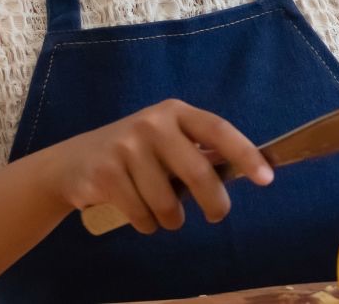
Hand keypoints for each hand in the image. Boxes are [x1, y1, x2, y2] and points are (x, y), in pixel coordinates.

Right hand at [34, 98, 270, 234]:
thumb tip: (247, 169)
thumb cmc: (134, 155)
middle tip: (218, 215)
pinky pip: (142, 214)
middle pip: (197, 172)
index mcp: (175, 113)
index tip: (266, 179)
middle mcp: (152, 124)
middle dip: (214, 202)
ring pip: (168, 202)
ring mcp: (126, 146)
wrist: (72, 163)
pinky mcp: (106, 173)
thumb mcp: (166, 142)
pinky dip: (147, 225)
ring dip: (172, 220)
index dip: (245, 154)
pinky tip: (142, 217)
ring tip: (166, 216)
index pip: (218, 130)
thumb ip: (198, 153)